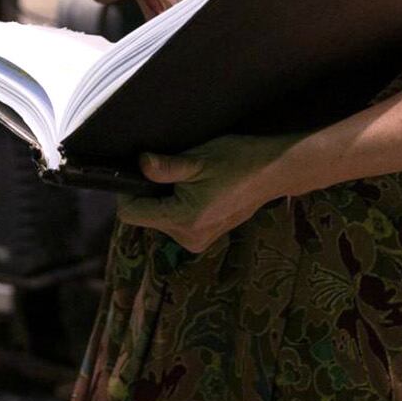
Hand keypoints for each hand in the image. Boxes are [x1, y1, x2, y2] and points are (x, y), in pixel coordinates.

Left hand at [116, 134, 306, 253]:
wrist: (273, 171)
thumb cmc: (237, 161)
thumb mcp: (198, 159)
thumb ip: (166, 167)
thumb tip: (140, 164)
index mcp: (183, 220)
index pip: (132, 214)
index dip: (128, 192)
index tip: (138, 172)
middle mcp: (188, 239)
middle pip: (146, 217)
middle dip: (151, 194)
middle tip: (173, 172)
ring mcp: (198, 240)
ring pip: (162, 219)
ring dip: (166, 199)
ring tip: (190, 179)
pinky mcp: (206, 237)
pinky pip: (178, 221)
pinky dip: (179, 205)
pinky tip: (199, 189)